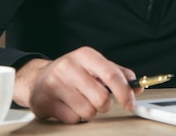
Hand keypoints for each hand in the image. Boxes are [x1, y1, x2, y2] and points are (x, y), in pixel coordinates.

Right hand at [12, 47, 142, 122]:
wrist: (37, 78)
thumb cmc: (72, 72)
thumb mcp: (94, 66)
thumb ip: (117, 74)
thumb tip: (137, 86)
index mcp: (85, 55)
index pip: (111, 74)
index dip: (124, 91)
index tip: (130, 102)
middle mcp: (69, 66)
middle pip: (101, 98)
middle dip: (104, 105)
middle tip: (98, 100)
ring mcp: (55, 84)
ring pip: (88, 111)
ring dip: (89, 111)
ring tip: (80, 101)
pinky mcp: (44, 101)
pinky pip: (73, 119)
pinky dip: (75, 117)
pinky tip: (68, 106)